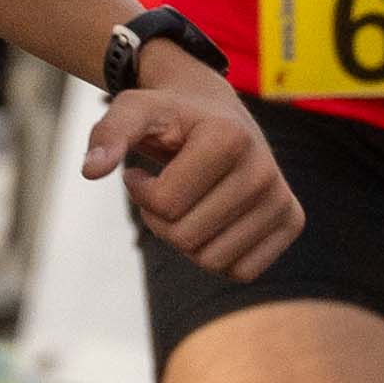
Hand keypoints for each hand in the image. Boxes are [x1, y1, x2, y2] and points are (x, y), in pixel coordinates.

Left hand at [82, 54, 301, 280]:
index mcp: (229, 139)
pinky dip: (218, 254)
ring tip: (187, 202)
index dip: (140, 194)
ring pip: (212, 261)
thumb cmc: (168, 116)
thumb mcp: (132, 111)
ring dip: (186, 240)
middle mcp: (264, 170)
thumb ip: (108, 134)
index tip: (141, 172)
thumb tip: (92, 170)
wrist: (215, 111)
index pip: (165, 205)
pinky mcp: (291, 220)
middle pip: (187, 239)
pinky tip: (213, 220)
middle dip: (160, 221)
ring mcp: (282, 197)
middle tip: (163, 190)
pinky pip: (242, 271)